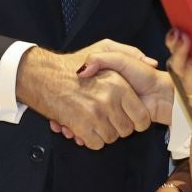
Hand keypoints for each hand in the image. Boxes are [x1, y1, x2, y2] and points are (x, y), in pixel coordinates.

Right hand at [14, 42, 156, 149]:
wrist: (40, 75)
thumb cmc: (71, 64)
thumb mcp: (104, 48)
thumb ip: (130, 53)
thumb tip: (150, 64)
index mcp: (118, 84)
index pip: (141, 117)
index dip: (136, 121)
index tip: (127, 117)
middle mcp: (109, 99)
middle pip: (126, 130)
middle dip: (117, 127)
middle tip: (106, 118)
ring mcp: (95, 114)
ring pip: (111, 138)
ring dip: (102, 134)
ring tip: (93, 120)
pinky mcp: (81, 126)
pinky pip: (95, 144)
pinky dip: (90, 139)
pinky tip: (83, 127)